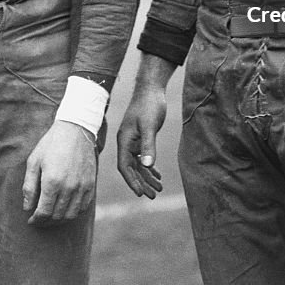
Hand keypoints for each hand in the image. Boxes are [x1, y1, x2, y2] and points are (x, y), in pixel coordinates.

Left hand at [22, 120, 97, 225]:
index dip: (35, 220)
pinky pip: (83, 207)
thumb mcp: (34, 161)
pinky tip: (65, 209)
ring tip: (51, 216)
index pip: (43, 212)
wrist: (76, 129)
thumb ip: (29, 187)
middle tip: (39, 219)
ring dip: (59, 220)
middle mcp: (68, 187)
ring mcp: (82, 187)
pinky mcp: (91, 184)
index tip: (30, 220)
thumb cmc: (51, 144)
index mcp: (52, 182)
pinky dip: (73, 213)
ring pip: (70, 215)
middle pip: (56, 216)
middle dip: (45, 221)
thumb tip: (27, 208)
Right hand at [116, 54, 175, 198]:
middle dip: (142, 183)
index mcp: (124, 140)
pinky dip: (149, 167)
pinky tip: (157, 175)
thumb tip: (147, 166)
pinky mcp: (140, 137)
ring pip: (138, 164)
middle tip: (154, 196)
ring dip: (147, 177)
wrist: (152, 89)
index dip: (131, 181)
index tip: (141, 194)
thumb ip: (148, 145)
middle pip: (132, 168)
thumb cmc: (149, 105)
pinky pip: (143, 157)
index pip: (124, 166)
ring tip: (159, 189)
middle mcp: (126, 142)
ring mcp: (133, 140)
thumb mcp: (149, 125)